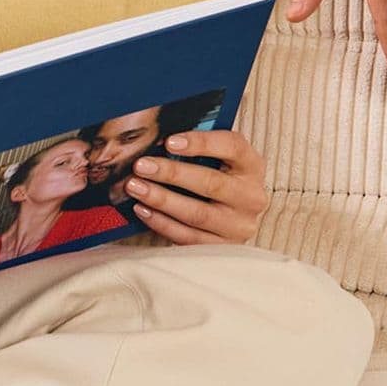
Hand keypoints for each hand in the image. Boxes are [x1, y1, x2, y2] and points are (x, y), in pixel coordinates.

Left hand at [123, 129, 267, 244]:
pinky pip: (190, 238)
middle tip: (141, 166)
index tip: (169, 142)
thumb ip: (193, 146)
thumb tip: (154, 138)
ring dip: (162, 200)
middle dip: (172, 173)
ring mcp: (239, 225)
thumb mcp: (216, 156)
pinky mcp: (224, 247)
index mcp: (251, 165)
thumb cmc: (217, 174)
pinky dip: (162, 223)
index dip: (201, 143)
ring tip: (135, 187)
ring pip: (198, 214)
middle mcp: (251, 196)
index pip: (232, 147)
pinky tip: (143, 209)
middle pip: (211, 184)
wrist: (234, 214)